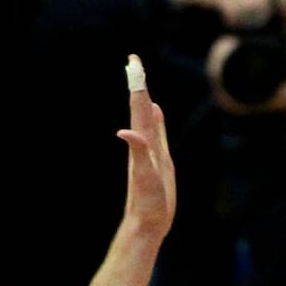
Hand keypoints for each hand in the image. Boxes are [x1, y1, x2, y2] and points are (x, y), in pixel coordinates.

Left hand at [117, 54, 175, 241]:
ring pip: (148, 118)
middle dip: (139, 83)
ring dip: (145, 98)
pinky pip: (158, 133)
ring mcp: (151, 152)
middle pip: (141, 107)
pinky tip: (157, 113)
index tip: (134, 61)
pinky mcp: (159, 162)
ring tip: (143, 81)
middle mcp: (145, 143)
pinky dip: (157, 119)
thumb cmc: (147, 203)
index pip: (140, 107)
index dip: (137, 84)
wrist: (147, 223)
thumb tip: (125, 132)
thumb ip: (138, 152)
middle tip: (135, 61)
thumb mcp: (144, 176)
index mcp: (142, 142)